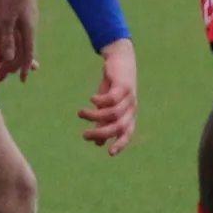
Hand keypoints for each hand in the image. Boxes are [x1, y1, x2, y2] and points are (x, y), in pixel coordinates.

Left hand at [0, 0, 37, 82]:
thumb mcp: (9, 19)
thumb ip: (8, 39)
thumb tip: (9, 58)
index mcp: (26, 30)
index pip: (26, 53)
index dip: (23, 67)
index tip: (22, 80)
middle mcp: (17, 27)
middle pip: (11, 50)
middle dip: (4, 65)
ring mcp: (7, 20)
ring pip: (0, 43)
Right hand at [79, 38, 137, 154]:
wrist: (120, 60)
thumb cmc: (113, 86)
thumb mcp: (107, 106)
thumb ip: (104, 123)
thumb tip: (98, 144)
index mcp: (129, 116)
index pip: (127, 134)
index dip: (120, 144)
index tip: (109, 153)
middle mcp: (131, 108)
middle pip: (119, 126)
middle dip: (101, 133)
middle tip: (84, 135)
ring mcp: (129, 97)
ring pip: (113, 113)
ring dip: (95, 116)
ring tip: (80, 113)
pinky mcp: (123, 85)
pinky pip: (111, 98)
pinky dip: (100, 101)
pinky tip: (91, 98)